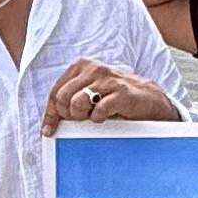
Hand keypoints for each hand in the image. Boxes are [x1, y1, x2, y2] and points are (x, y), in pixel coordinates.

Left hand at [43, 62, 183, 129]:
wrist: (149, 100)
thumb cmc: (115, 98)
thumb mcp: (90, 92)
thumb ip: (71, 99)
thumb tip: (51, 122)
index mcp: (82, 66)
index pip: (55, 91)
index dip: (50, 114)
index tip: (48, 131)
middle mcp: (93, 69)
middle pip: (62, 98)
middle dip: (67, 115)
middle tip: (79, 120)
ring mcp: (108, 80)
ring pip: (77, 103)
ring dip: (83, 117)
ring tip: (93, 116)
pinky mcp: (121, 93)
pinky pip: (98, 111)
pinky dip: (98, 118)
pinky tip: (106, 117)